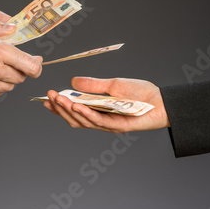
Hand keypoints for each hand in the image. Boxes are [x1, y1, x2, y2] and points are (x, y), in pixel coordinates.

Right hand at [43, 77, 169, 132]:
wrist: (162, 101)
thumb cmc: (141, 93)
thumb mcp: (113, 84)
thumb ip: (93, 85)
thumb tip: (73, 82)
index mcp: (99, 111)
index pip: (75, 111)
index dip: (60, 108)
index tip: (46, 99)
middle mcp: (102, 120)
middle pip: (75, 118)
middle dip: (60, 108)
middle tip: (49, 97)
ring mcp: (109, 125)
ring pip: (83, 121)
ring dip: (69, 111)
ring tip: (58, 100)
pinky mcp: (118, 126)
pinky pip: (98, 121)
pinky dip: (85, 114)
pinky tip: (75, 106)